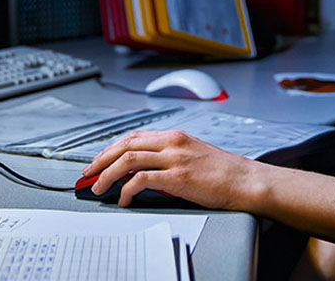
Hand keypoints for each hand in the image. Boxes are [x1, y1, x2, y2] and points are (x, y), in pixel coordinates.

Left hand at [81, 130, 264, 208]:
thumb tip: (145, 171)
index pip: (133, 137)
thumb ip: (170, 157)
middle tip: (89, 173)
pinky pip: (142, 180)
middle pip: (125, 145)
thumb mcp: (193, 155)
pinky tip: (124, 199)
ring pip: (128, 160)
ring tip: (98, 187)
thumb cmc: (223, 172)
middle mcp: (172, 143)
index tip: (99, 160)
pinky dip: (127, 190)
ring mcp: (174, 158)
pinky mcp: (178, 177)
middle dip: (101, 159)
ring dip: (107, 174)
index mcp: (175, 136)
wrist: (245, 180)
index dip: (111, 148)